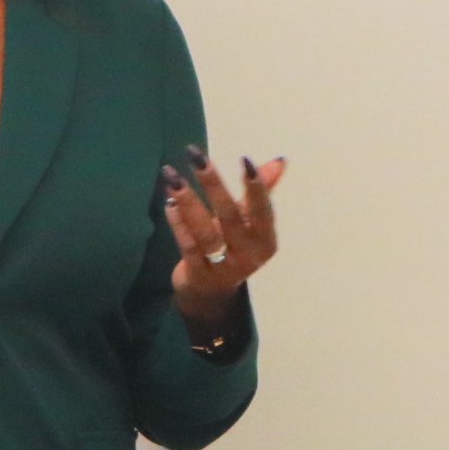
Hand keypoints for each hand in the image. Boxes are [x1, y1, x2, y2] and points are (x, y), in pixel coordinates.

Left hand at [165, 148, 285, 326]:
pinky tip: (169, 201)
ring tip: (172, 176)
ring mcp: (221, 268)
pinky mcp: (198, 274)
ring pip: (205, 232)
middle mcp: (247, 256)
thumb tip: (279, 161)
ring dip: (188, 202)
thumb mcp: (248, 224)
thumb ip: (259, 194)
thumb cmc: (231, 249)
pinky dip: (178, 223)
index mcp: (265, 242)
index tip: (245, 160)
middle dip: (214, 185)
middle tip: (196, 156)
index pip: (262, 211)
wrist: (210, 293)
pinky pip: (187, 245)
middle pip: (231, 217)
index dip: (256, 187)